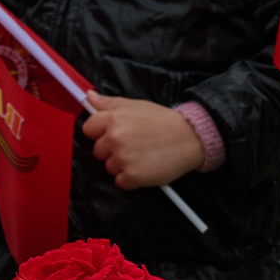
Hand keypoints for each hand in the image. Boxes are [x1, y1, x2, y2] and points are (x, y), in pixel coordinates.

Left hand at [82, 94, 206, 189]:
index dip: (100, 132)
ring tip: (142, 156)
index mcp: (114, 118)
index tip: (112, 134)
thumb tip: (89, 96)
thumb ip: (110, 103)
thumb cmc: (164, 121)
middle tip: (134, 145)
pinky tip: (145, 167)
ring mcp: (123, 158)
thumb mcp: (137, 105)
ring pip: (109, 167)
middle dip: (112, 150)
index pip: (89, 129)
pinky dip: (131, 179)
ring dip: (122, 165)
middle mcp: (115, 138)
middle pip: (98, 151)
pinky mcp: (132, 176)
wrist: (190, 138)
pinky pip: (120, 182)